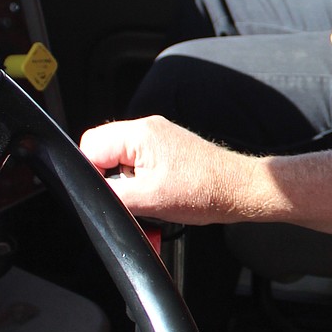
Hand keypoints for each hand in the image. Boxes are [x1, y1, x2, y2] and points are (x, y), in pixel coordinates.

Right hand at [79, 116, 245, 224]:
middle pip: (105, 152)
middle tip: (128, 201)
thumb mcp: (148, 199)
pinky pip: (141, 165)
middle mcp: (148, 129)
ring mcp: (159, 138)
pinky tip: (157, 200)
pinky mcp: (169, 150)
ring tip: (148, 202)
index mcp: (139, 133)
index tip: (104, 195)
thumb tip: (92, 194)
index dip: (91, 174)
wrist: (241, 190)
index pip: (90, 145)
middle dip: (110, 181)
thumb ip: (112, 193)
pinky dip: (143, 185)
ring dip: (128, 186)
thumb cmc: (205, 191)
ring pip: (123, 161)